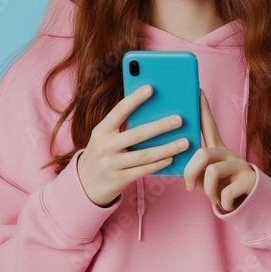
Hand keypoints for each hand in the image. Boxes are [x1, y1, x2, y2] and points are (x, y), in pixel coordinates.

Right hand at [77, 85, 189, 206]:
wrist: (85, 183)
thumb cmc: (102, 152)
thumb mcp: (105, 136)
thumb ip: (122, 126)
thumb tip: (153, 111)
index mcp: (101, 130)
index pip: (119, 111)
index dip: (135, 99)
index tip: (151, 88)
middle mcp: (105, 146)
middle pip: (137, 134)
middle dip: (160, 126)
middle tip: (179, 119)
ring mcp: (111, 164)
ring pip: (145, 155)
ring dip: (167, 148)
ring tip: (185, 142)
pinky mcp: (119, 179)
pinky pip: (144, 170)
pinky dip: (159, 164)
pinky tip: (172, 158)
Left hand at [184, 89, 256, 212]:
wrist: (251, 203)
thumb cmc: (221, 187)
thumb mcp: (206, 176)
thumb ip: (194, 167)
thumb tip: (175, 161)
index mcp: (217, 149)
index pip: (209, 125)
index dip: (202, 109)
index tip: (197, 90)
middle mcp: (228, 153)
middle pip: (202, 153)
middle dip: (191, 172)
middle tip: (190, 187)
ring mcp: (240, 165)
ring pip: (212, 172)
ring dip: (207, 191)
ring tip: (213, 197)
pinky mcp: (249, 179)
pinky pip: (225, 192)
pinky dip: (223, 202)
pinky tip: (228, 203)